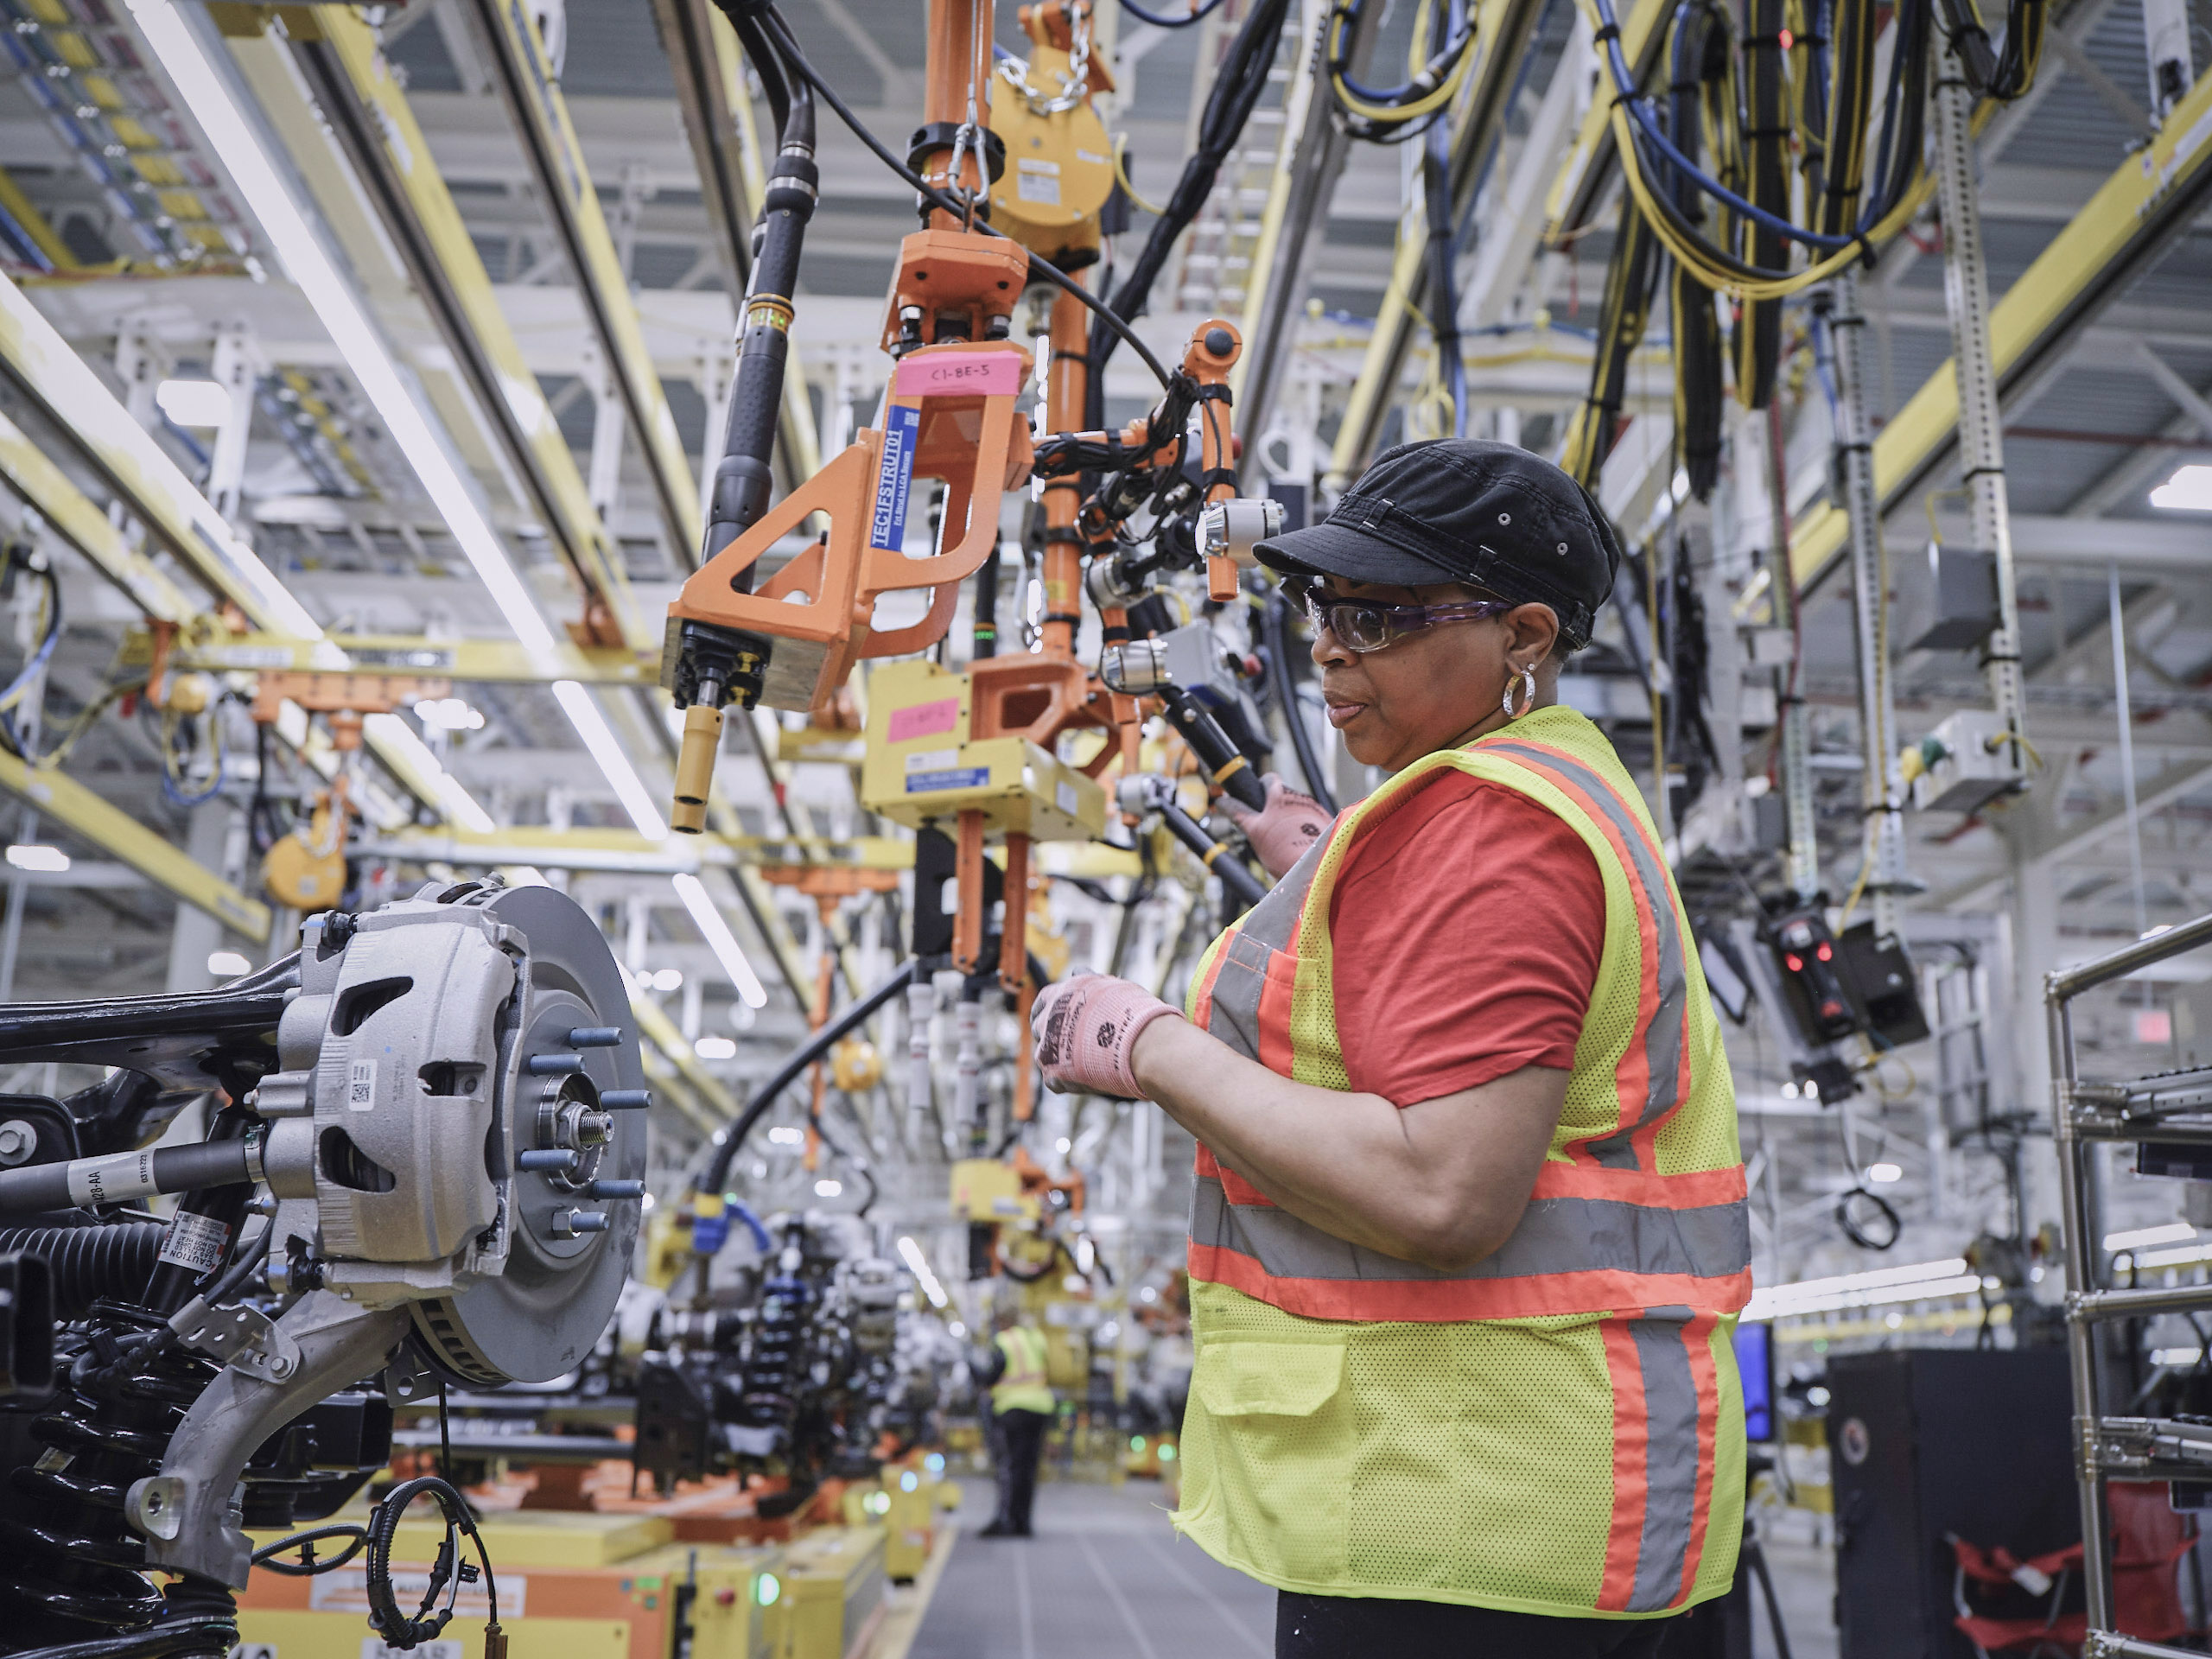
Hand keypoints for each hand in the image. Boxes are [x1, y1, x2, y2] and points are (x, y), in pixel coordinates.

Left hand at [1031, 970, 1179, 1097]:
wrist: (1142, 1043)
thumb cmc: (1132, 1012)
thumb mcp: (1109, 986)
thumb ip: (1089, 981)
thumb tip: (1077, 971)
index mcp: (1060, 994)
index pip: (1044, 999)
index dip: (1049, 1007)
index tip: (1054, 1014)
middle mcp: (1047, 1019)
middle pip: (1041, 1027)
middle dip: (1053, 1033)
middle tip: (1073, 1041)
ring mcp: (1047, 1047)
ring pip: (1045, 1054)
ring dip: (1059, 1057)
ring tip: (1086, 1062)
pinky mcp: (1053, 1074)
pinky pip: (1054, 1079)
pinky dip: (1067, 1081)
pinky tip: (1087, 1078)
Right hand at [1220, 772, 1332, 878]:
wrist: (1316, 867)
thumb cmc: (1283, 849)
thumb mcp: (1253, 831)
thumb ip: (1238, 813)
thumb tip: (1222, 801)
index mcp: (1280, 794)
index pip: (1268, 779)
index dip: (1260, 787)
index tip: (1255, 798)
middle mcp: (1300, 797)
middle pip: (1283, 797)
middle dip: (1274, 809)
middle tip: (1266, 829)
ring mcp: (1315, 809)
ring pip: (1297, 810)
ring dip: (1290, 820)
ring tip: (1284, 843)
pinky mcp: (1326, 823)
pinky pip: (1311, 822)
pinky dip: (1304, 830)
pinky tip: (1298, 846)